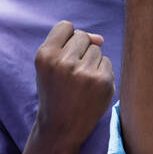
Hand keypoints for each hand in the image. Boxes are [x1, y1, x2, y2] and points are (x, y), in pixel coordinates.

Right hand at [33, 20, 115, 150]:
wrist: (60, 127)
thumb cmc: (55, 92)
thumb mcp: (51, 66)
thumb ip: (70, 44)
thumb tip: (100, 39)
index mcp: (45, 56)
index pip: (65, 26)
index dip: (67, 39)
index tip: (63, 55)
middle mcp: (63, 62)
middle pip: (83, 36)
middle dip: (80, 51)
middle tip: (70, 75)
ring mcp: (84, 73)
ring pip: (96, 50)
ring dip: (91, 63)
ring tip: (80, 83)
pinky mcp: (102, 82)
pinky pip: (107, 62)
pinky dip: (101, 73)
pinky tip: (90, 89)